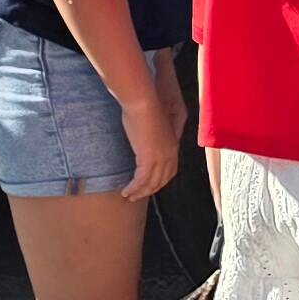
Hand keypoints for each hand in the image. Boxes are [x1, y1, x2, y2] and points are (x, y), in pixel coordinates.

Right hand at [123, 80, 183, 202]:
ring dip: (140, 192)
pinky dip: (134, 188)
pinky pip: (141, 181)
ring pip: (152, 183)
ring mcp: (161, 158)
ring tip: (129, 197)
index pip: (169, 169)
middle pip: (162, 179)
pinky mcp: (149, 159)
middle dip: (150, 189)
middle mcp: (170, 154)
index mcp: (173, 145)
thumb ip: (154, 135)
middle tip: (138, 195)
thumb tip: (147, 141)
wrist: (143, 102)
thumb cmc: (146, 107)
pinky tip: (126, 192)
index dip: (159, 179)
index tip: (148, 184)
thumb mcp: (153, 124)